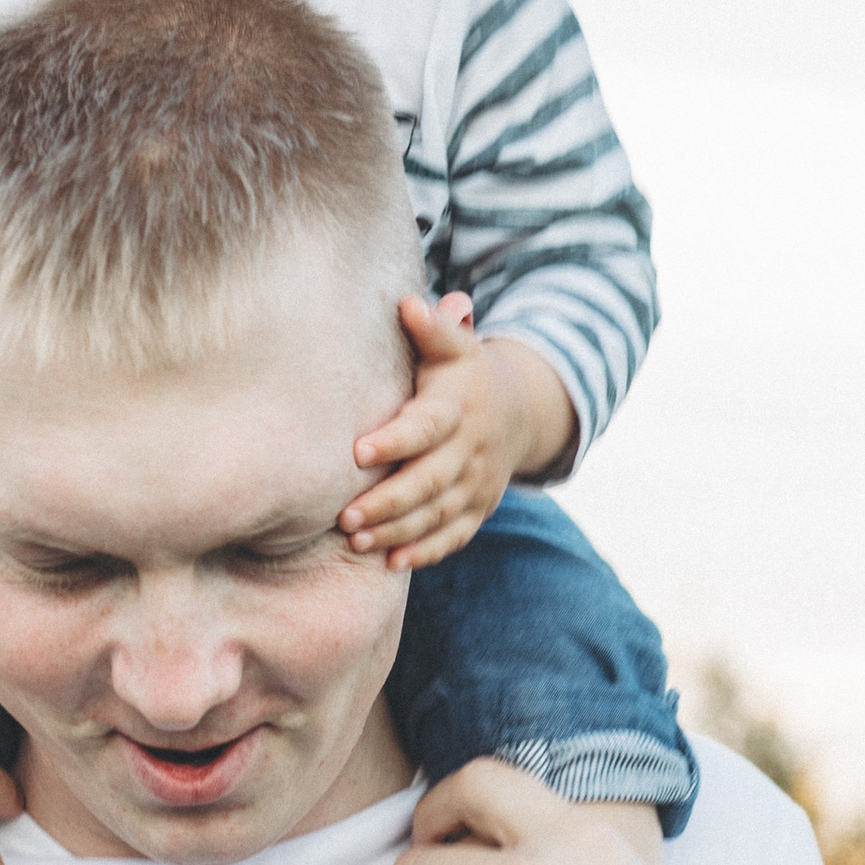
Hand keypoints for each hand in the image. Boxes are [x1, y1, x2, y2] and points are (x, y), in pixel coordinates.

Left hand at [342, 299, 576, 568]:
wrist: (518, 412)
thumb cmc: (463, 374)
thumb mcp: (454, 346)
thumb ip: (432, 328)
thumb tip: (407, 303)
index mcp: (458, 407)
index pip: (427, 427)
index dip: (396, 441)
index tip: (357, 452)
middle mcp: (471, 449)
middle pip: (430, 481)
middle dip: (389, 501)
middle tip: (346, 517)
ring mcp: (477, 484)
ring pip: (438, 514)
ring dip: (399, 531)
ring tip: (357, 540)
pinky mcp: (477, 510)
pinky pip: (454, 536)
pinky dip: (427, 551)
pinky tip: (393, 561)